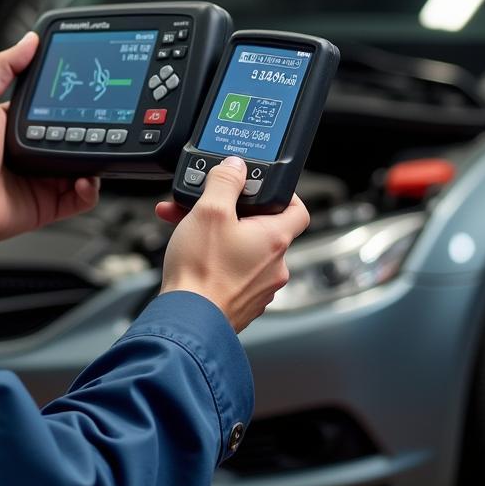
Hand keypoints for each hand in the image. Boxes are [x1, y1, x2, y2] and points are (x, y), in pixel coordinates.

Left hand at [0, 32, 99, 256]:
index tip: (88, 88)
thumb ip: (3, 67)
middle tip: (100, 120)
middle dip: (92, 127)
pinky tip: (84, 180)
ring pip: (84, 164)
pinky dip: (90, 190)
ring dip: (95, 157)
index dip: (74, 98)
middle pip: (77, 134)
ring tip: (96, 150)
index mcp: (21, 122)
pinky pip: (82, 197)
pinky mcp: (50, 203)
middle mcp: (36, 148)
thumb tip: (29, 40)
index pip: (57, 105)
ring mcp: (45, 176)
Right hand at [155, 157, 309, 331]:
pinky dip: (214, 256)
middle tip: (206, 204)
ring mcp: (259, 286)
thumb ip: (225, 182)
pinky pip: (232, 268)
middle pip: (261, 226)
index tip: (259, 185)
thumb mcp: (210, 211)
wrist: (187, 319)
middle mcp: (274, 265)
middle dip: (229, 211)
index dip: (281, 192)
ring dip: (216, 233)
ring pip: (242, 247)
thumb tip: (236, 166)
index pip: (297, 208)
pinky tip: (190, 251)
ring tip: (186, 226)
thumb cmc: (202, 270)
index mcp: (275, 239)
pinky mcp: (241, 300)